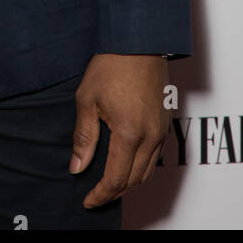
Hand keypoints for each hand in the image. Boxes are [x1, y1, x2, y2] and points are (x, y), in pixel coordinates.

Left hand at [69, 53, 169, 207]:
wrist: (138, 42)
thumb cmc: (110, 66)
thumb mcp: (87, 100)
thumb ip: (84, 137)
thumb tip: (76, 167)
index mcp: (129, 133)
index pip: (116, 178)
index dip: (100, 195)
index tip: (87, 201)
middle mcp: (150, 137)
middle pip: (133, 180)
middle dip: (114, 193)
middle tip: (95, 197)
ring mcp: (161, 131)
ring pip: (147, 172)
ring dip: (128, 183)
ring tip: (109, 186)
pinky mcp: (165, 123)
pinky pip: (155, 157)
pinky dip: (140, 169)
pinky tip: (126, 165)